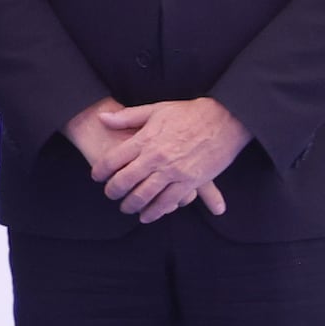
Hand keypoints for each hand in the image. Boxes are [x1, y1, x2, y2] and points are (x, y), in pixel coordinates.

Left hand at [85, 96, 241, 223]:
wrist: (226, 118)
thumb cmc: (190, 113)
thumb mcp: (156, 110)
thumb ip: (127, 117)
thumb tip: (101, 118)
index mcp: (144, 140)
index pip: (111, 161)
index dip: (100, 172)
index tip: (97, 177)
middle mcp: (156, 158)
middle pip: (124, 182)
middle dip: (113, 192)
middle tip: (111, 195)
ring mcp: (173, 171)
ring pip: (143, 196)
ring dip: (131, 205)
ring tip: (126, 207)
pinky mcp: (190, 181)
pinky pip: (168, 202)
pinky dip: (155, 212)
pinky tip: (147, 216)